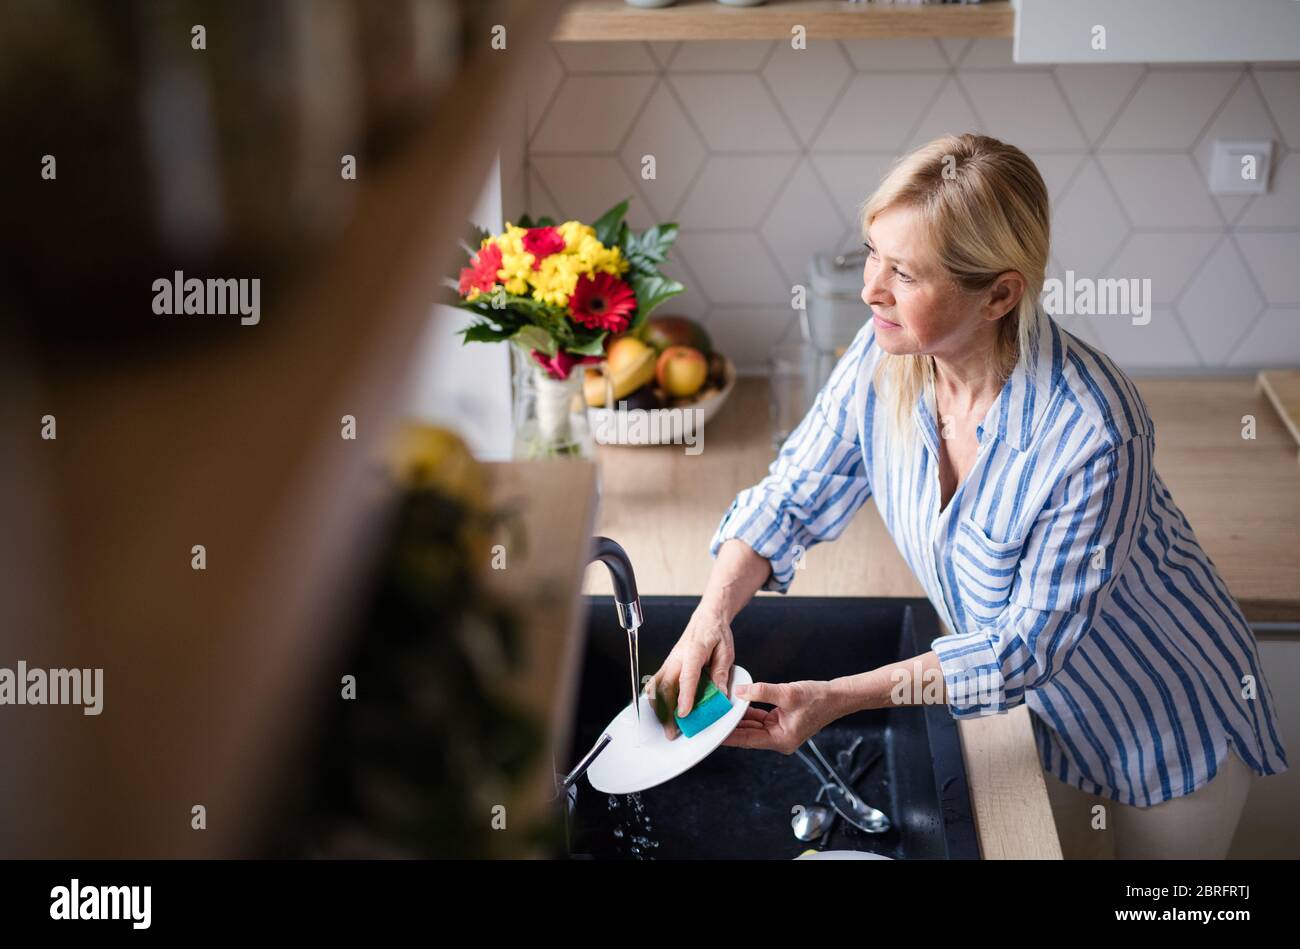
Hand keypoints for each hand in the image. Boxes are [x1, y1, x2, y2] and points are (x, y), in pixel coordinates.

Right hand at [644, 604, 735, 740]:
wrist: (708, 617)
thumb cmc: (717, 632)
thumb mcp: (726, 652)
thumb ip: (721, 673)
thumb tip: (719, 694)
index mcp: (694, 651)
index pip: (687, 677)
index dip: (685, 696)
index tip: (684, 714)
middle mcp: (677, 656)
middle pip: (665, 685)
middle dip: (666, 710)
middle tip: (672, 730)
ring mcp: (670, 660)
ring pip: (657, 686)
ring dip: (659, 707)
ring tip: (665, 725)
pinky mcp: (668, 665)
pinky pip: (657, 683)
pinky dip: (656, 698)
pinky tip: (660, 711)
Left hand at [722, 680, 846, 753]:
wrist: (837, 697)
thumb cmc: (818, 698)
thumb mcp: (788, 693)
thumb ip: (761, 692)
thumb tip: (739, 692)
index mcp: (781, 740)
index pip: (747, 739)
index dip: (728, 735)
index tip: (712, 732)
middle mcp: (779, 739)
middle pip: (748, 734)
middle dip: (730, 726)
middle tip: (711, 720)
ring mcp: (780, 732)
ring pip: (752, 726)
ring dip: (739, 718)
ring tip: (721, 712)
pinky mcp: (781, 723)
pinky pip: (760, 719)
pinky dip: (749, 712)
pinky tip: (738, 704)